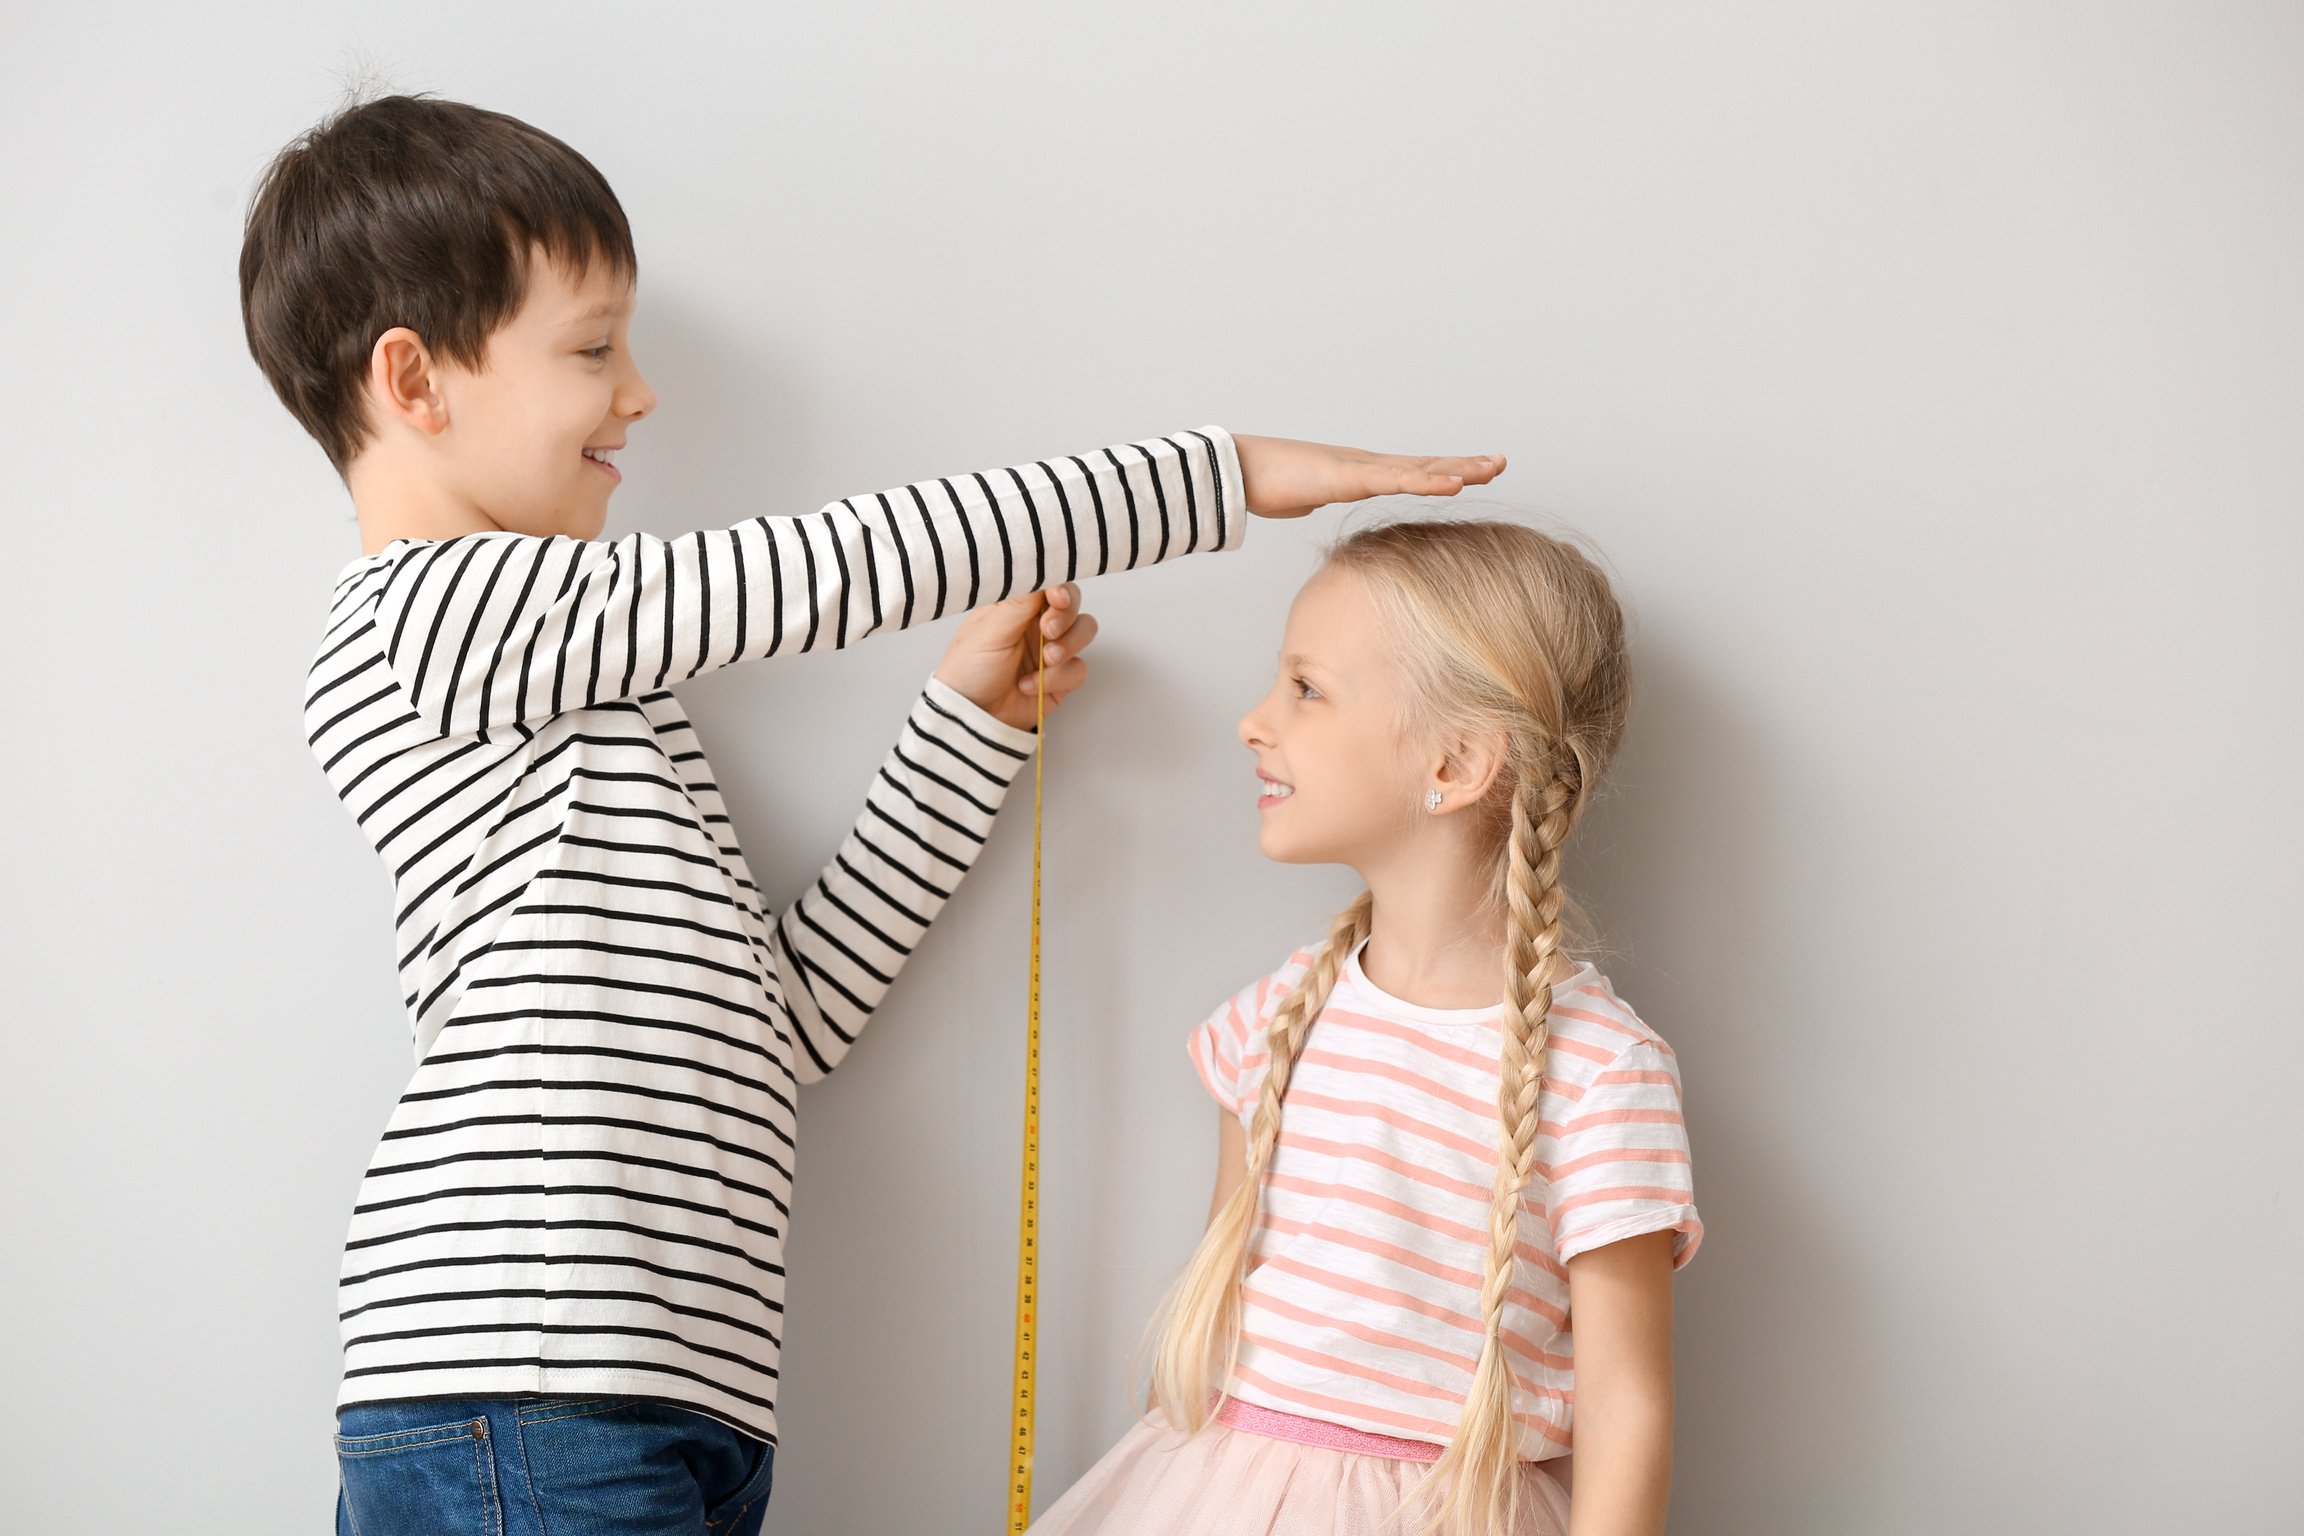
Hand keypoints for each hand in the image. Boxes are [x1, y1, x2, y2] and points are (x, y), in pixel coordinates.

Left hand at [932, 582, 1099, 731]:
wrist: (970, 716)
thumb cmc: (969, 669)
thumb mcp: (989, 630)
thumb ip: (1019, 602)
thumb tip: (1041, 570)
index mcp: (1017, 606)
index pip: (1050, 584)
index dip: (1060, 588)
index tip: (1057, 597)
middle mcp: (1037, 624)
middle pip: (1074, 605)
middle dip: (1066, 617)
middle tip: (1048, 630)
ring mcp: (1051, 650)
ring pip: (1084, 632)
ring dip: (1068, 645)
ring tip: (1045, 659)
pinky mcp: (1060, 679)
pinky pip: (1078, 669)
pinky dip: (1058, 678)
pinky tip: (1030, 685)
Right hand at [1233, 435, 1506, 518]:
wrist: (1238, 469)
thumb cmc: (1263, 482)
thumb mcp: (1298, 498)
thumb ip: (1309, 501)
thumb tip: (1306, 507)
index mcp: (1359, 473)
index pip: (1411, 473)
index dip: (1443, 471)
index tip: (1474, 470)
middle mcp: (1367, 465)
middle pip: (1426, 466)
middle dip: (1465, 465)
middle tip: (1501, 462)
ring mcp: (1360, 468)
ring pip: (1420, 470)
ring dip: (1459, 469)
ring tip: (1492, 468)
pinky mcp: (1349, 477)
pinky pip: (1398, 481)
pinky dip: (1429, 483)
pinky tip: (1455, 484)